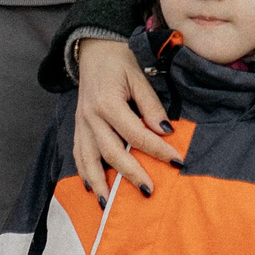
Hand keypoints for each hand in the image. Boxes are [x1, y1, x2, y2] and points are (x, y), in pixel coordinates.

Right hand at [73, 37, 180, 199]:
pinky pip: (78, 154)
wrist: (93, 49)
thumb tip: (165, 130)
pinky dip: (84, 173)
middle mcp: (91, 117)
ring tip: (109, 205)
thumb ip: (150, 105)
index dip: (157, 149)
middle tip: (149, 191)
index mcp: (108, 103)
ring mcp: (81, 123)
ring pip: (89, 159)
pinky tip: (92, 188)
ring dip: (100, 183)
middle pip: (111, 152)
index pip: (136, 133)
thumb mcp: (139, 78)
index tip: (176, 160)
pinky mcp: (78, 127)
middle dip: (131, 174)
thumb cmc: (119, 62)